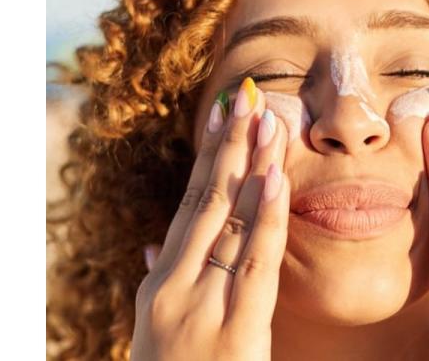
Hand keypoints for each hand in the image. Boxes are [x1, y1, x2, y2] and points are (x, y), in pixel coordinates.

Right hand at [132, 78, 289, 360]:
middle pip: (205, 203)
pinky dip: (263, 218)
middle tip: (246, 96)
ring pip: (227, 223)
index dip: (209, 158)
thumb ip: (163, 285)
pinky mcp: (232, 332)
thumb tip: (154, 246)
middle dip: (228, 147)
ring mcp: (197, 309)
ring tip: (266, 119)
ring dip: (248, 167)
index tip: (223, 114)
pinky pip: (252, 265)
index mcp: (161, 285)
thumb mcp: (161, 332)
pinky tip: (275, 179)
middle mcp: (173, 288)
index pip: (189, 207)